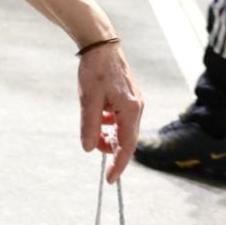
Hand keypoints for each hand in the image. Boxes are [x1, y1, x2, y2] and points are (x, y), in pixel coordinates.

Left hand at [79, 41, 142, 181]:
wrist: (100, 45)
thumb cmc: (95, 71)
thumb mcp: (88, 100)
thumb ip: (90, 126)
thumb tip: (89, 150)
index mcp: (131, 110)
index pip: (128, 146)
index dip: (119, 164)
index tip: (110, 180)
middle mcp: (137, 108)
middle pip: (127, 139)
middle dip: (113, 150)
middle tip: (97, 154)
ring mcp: (134, 102)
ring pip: (123, 129)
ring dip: (109, 135)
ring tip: (94, 130)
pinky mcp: (128, 97)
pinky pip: (120, 119)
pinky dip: (109, 124)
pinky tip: (98, 116)